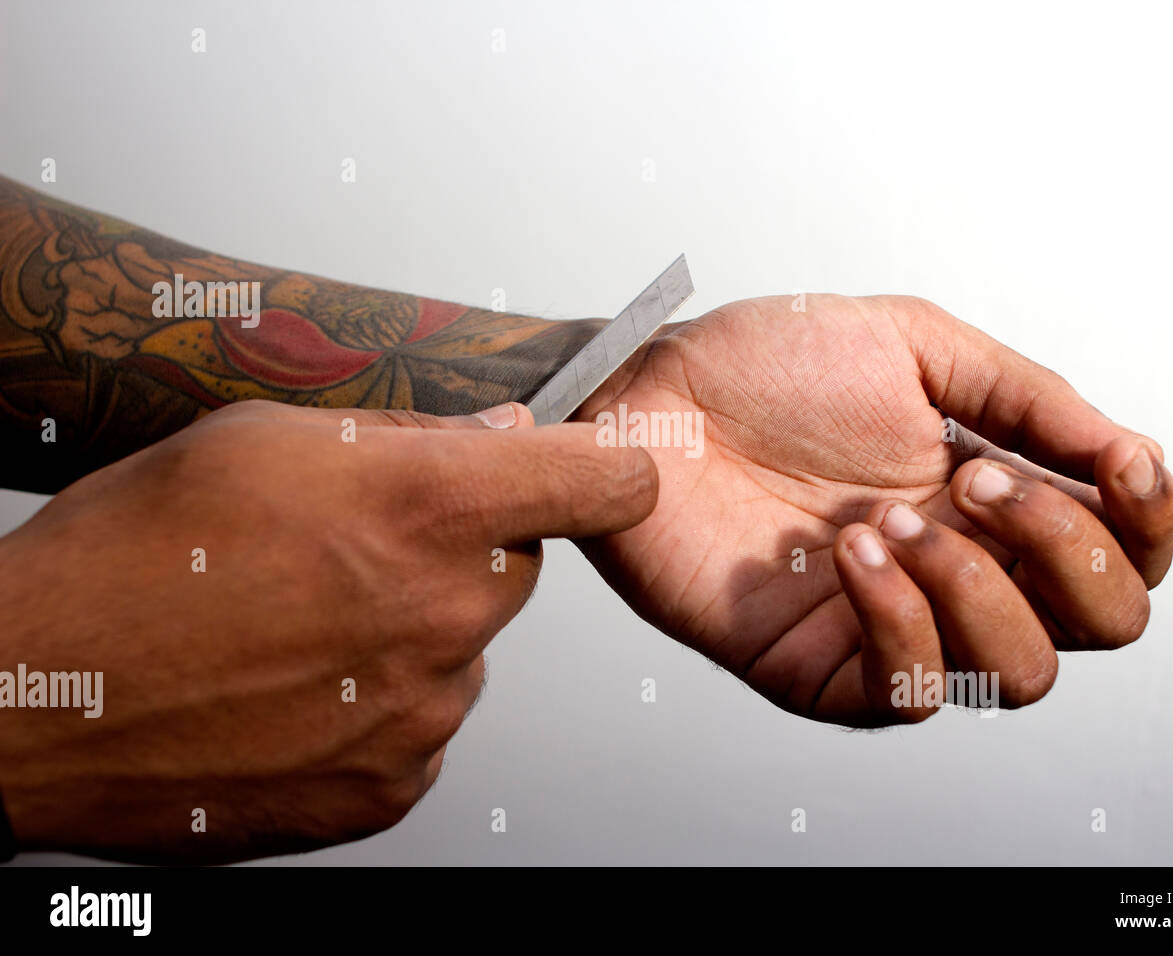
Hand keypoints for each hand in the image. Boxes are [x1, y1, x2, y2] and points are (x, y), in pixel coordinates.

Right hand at [0, 400, 655, 861]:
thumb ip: (412, 435)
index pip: (601, 484)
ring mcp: (423, 712)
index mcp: (427, 509)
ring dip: (411, 631)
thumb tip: (504, 435)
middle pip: (515, 568)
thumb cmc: (130, 557)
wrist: (37, 699)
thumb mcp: (264, 436)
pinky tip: (299, 684)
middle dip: (460, 551)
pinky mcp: (392, 784)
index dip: (607, 471)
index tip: (599, 471)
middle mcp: (445, 615)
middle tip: (358, 551)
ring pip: (464, 647)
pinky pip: (424, 721)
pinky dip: (380, 702)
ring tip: (303, 624)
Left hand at [578, 295, 1172, 726]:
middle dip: (1067, 553)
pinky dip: (904, 624)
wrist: (649, 397)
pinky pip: (907, 696)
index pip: (1124, 551)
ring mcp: (893, 626)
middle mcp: (960, 571)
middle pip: (1101, 626)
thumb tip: (1132, 455)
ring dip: (980, 589)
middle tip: (975, 482)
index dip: (1149, 522)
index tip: (1119, 465)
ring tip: (890, 517)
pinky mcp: (817, 668)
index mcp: (994, 499)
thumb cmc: (766, 365)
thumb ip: (1028, 399)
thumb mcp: (916, 347)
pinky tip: (855, 553)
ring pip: (1019, 674)